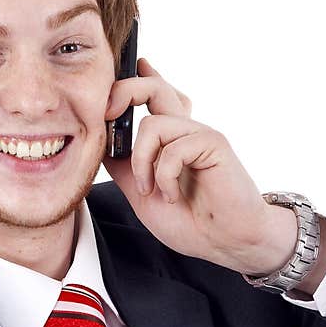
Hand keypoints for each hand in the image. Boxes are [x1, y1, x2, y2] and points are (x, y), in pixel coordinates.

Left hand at [101, 58, 297, 273]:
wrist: (225, 242)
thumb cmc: (191, 221)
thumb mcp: (142, 194)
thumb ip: (124, 167)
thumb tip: (100, 143)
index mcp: (170, 139)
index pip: (152, 96)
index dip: (130, 84)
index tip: (108, 94)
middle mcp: (185, 131)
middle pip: (153, 87)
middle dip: (123, 92)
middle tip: (104, 114)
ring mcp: (199, 135)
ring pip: (151, 124)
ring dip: (140, 163)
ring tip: (148, 190)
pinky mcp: (214, 144)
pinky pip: (172, 149)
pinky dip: (164, 177)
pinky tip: (172, 196)